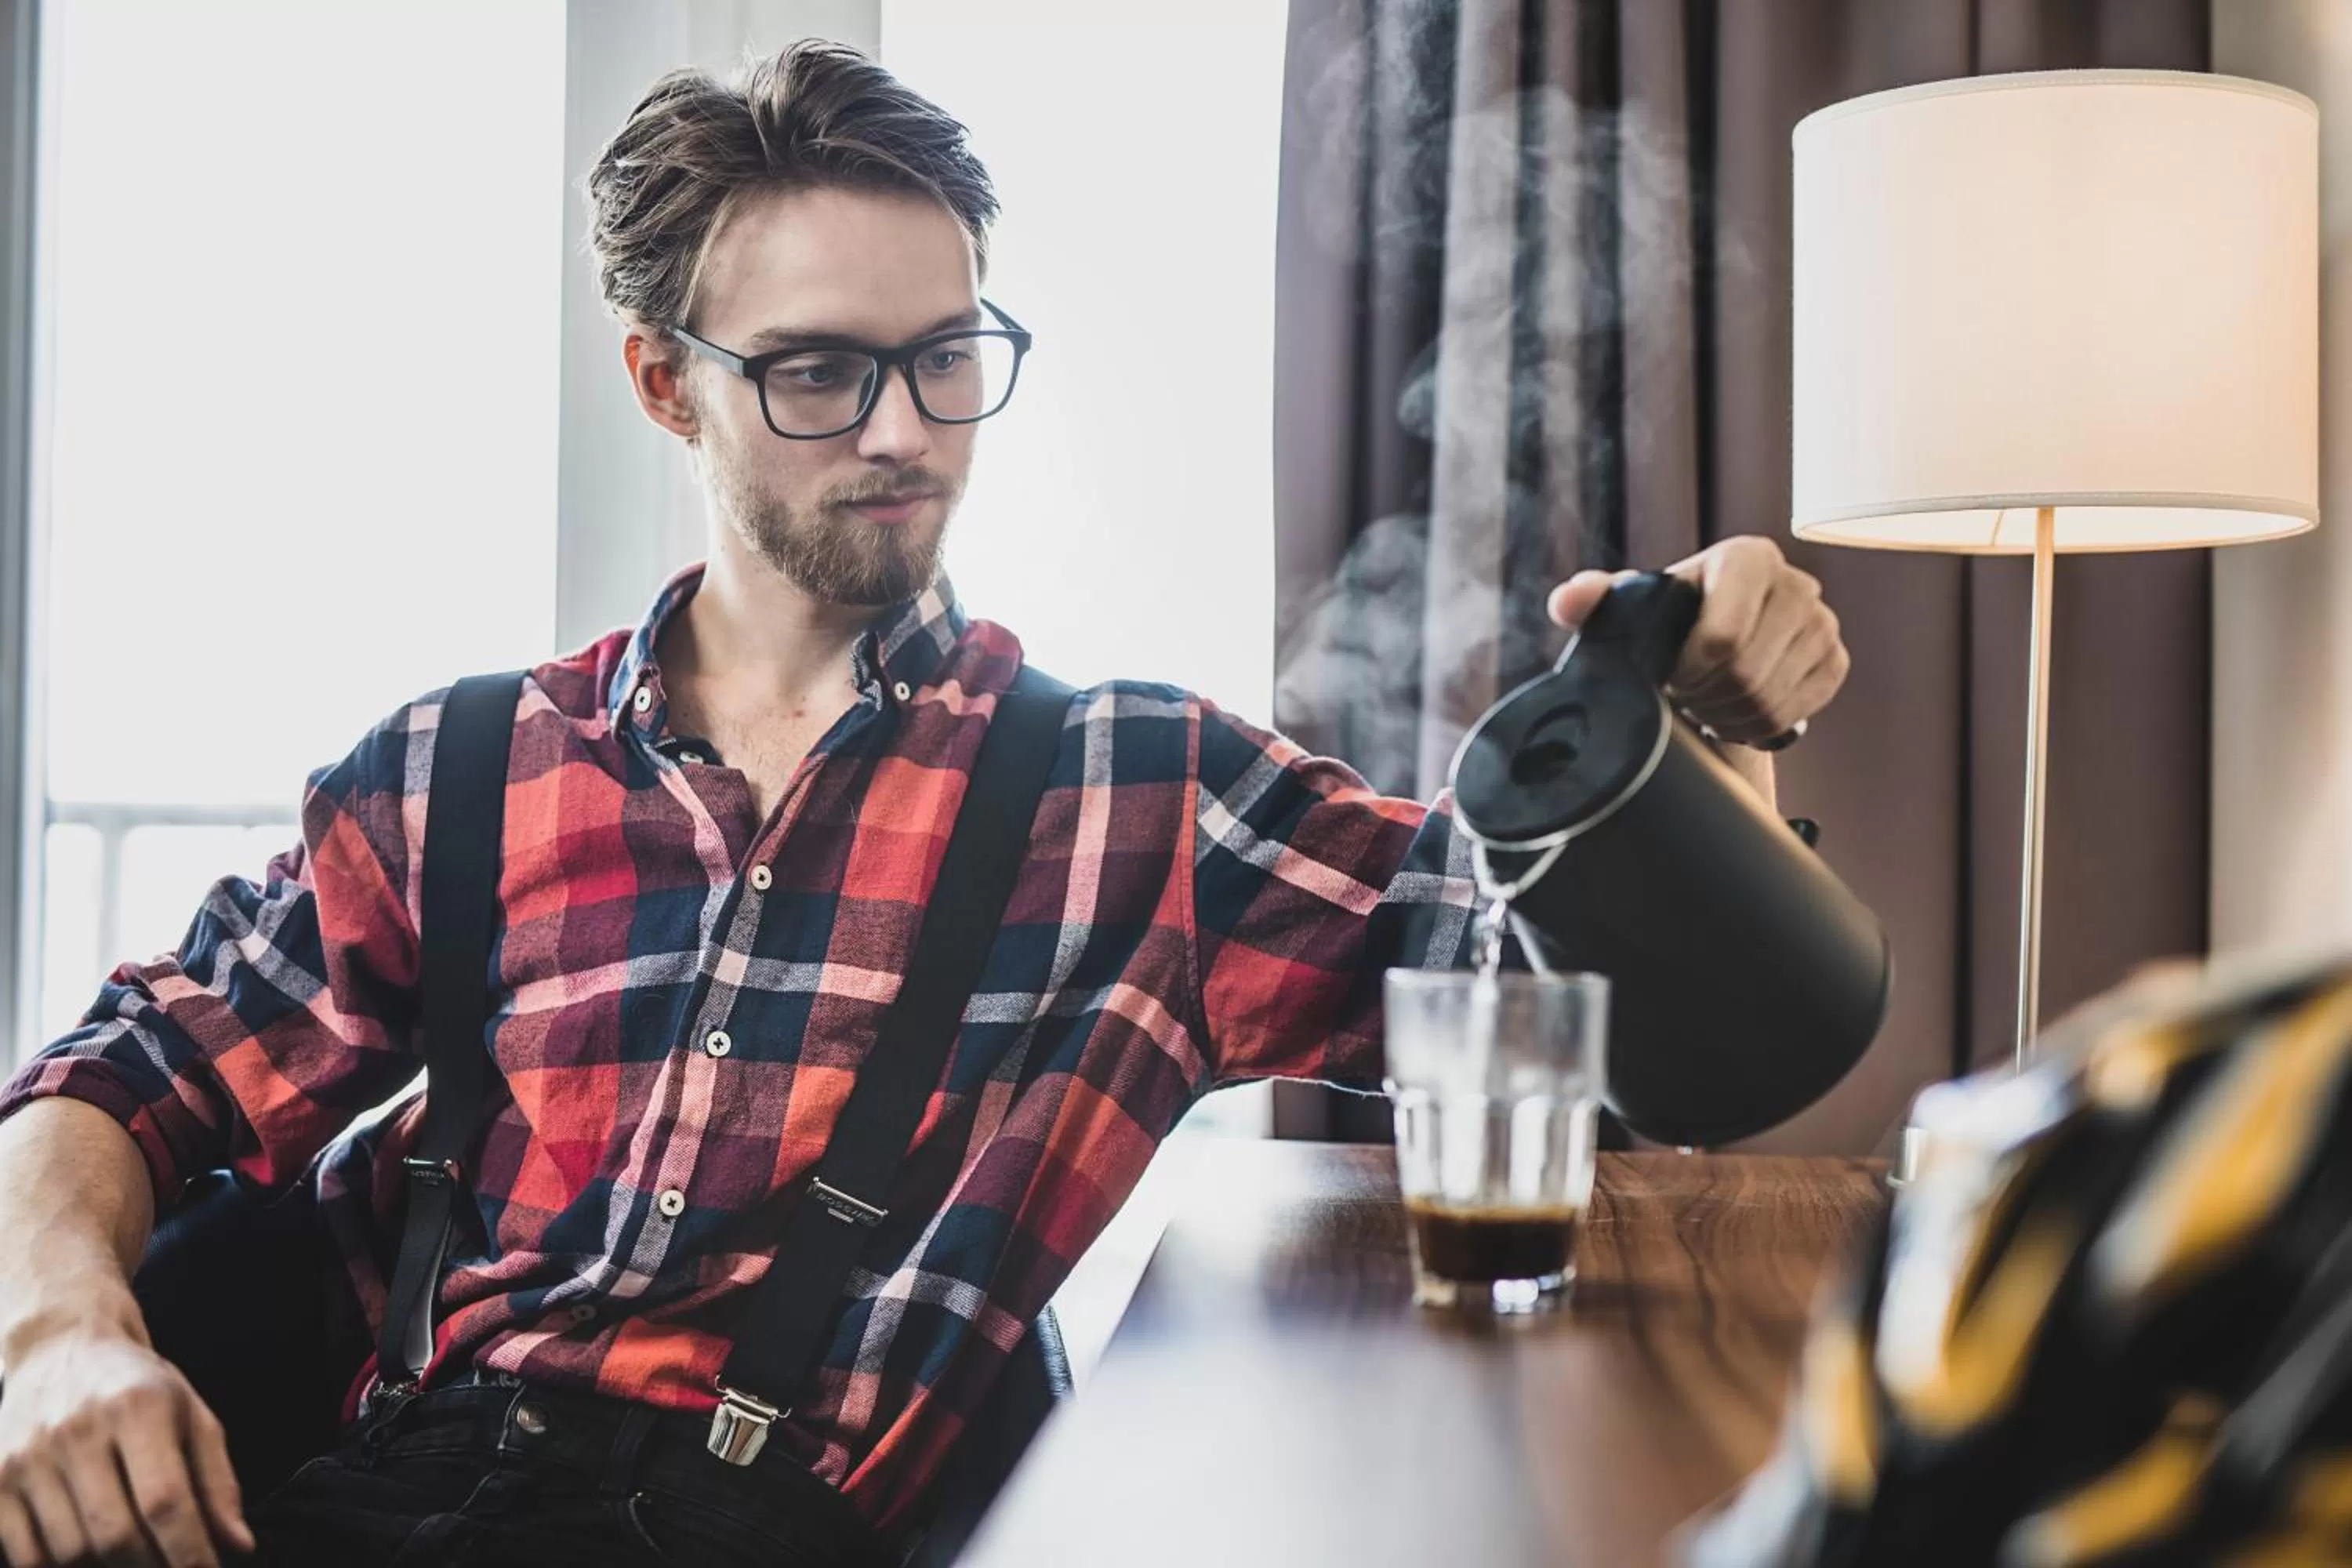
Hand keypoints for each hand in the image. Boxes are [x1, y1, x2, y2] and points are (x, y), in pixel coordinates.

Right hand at [0, 1330, 251, 1565]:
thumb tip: (239, 1544)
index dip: (188, 1551)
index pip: (164, 1501)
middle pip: (115, 1535)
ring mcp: (28, 1457)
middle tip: (167, 1561)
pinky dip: (60, 1564)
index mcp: (137, 1408)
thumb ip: (217, 1480)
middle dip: (150, 1564)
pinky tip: (86, 1548)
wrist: (59, 1348)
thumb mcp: (191, 1415)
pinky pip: (26, 1555)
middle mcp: (77, 1430)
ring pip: (71, 1551)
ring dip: (106, 1567)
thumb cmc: (137, 1386)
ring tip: (130, 1551)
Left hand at [1546, 535, 1849, 745]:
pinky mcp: (1834, 662)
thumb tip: (1567, 602)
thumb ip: (1594, 599)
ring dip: (1725, 714)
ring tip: (1704, 701)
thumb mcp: (1633, 605)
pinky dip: (1756, 724)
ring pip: (1768, 700)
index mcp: (1749, 557)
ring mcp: (1822, 624)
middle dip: (1703, 696)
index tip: (1667, 677)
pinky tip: (1734, 709)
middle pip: (1746, 674)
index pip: (1723, 637)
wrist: (1714, 643)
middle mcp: (1796, 585)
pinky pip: (1794, 712)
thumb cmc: (1670, 619)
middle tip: (1683, 695)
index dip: (1687, 671)